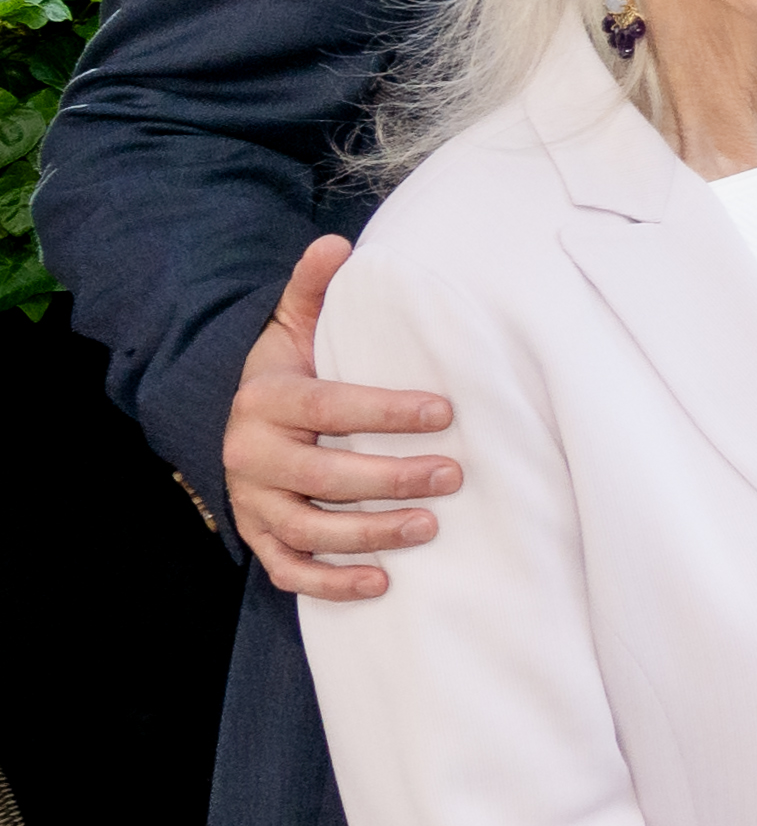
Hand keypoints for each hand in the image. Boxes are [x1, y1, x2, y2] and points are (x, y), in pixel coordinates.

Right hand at [226, 242, 459, 599]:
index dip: (384, 412)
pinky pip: (287, 569)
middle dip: (389, 478)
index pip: (328, 406)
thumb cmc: (286, 371)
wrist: (233, 418)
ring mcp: (253, 500)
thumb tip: (335, 243)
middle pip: (320, 475)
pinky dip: (330, 582)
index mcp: (265, 400)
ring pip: (307, 527)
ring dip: (368, 533)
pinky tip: (381, 582)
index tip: (444, 411)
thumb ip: (313, 290)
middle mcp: (251, 454)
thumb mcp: (293, 326)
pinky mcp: (258, 536)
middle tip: (454, 475)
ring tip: (429, 527)